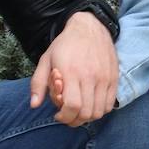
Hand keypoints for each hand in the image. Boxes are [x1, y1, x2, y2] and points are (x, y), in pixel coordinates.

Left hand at [30, 11, 117, 125]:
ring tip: (79, 111)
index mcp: (71, 72)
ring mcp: (104, 78)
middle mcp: (90, 76)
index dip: (65, 117)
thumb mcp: (45, 60)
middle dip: (74, 120)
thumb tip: (34, 105)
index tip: (58, 115)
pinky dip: (100, 110)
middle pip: (86, 113)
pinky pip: (110, 104)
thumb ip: (38, 83)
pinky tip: (90, 104)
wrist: (89, 28)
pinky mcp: (114, 78)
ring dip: (87, 117)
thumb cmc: (65, 45)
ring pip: (99, 111)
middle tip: (67, 116)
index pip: (72, 106)